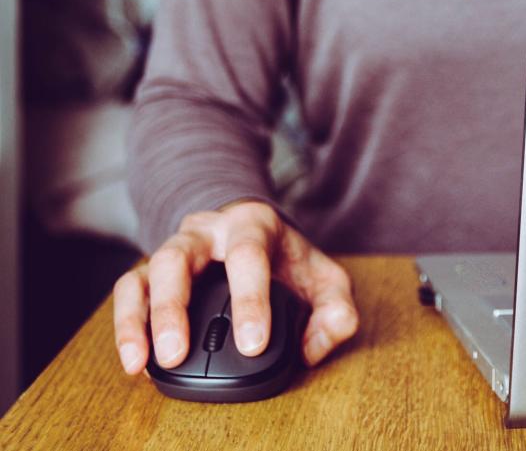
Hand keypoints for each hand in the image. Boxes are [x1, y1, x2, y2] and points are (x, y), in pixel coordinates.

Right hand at [112, 201, 358, 373]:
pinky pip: (130, 290)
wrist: (257, 231)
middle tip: (178, 354)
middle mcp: (208, 230)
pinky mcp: (154, 270)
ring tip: (142, 362)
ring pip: (146, 272)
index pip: (249, 255)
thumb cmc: (291, 261)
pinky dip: (127, 324)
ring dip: (139, 318)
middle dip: (174, 307)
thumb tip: (313, 347)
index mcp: (255, 224)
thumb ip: (336, 311)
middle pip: (180, 257)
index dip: (250, 300)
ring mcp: (176, 247)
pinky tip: (134, 361)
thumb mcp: (327, 279)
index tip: (252, 345)